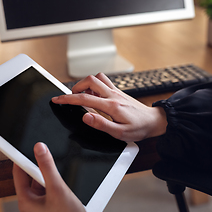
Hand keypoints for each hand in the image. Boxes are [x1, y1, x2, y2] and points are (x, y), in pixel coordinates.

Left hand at [13, 142, 98, 211]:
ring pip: (44, 181)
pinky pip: (52, 187)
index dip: (21, 157)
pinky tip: (66, 185)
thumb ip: (48, 167)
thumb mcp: (57, 189)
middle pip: (32, 175)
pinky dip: (58, 183)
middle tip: (48, 158)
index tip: (24, 145)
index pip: (18, 173)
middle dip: (41, 167)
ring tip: (61, 180)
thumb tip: (40, 148)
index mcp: (26, 201)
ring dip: (52, 176)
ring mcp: (43, 204)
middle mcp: (32, 203)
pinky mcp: (53, 204)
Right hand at [52, 73, 166, 140]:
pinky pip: (105, 81)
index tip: (57, 99)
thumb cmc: (138, 128)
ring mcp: (117, 92)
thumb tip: (86, 117)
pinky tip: (96, 96)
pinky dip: (96, 85)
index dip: (68, 99)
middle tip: (72, 97)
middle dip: (76, 87)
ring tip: (83, 96)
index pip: (84, 99)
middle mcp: (113, 95)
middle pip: (90, 80)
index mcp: (111, 106)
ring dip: (86, 84)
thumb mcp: (119, 133)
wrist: (154, 121)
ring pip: (98, 78)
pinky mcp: (119, 92)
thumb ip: (101, 124)